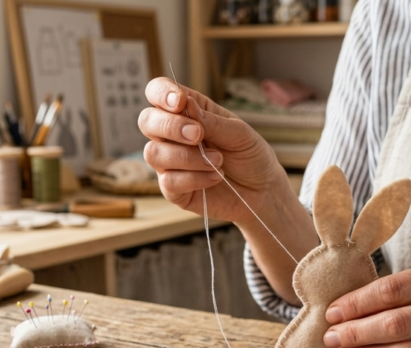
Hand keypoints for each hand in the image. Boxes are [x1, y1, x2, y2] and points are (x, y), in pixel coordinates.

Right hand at [139, 78, 288, 223]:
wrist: (262, 191)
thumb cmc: (250, 156)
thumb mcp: (239, 133)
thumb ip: (211, 121)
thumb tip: (186, 104)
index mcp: (188, 112)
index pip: (157, 92)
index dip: (161, 93)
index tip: (179, 102)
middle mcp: (173, 135)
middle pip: (147, 121)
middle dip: (171, 126)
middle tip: (198, 135)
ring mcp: (170, 163)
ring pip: (153, 153)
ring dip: (187, 157)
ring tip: (218, 161)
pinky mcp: (174, 189)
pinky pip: (169, 182)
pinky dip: (194, 178)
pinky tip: (215, 177)